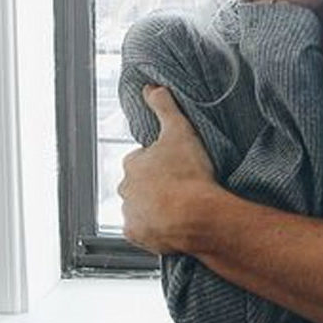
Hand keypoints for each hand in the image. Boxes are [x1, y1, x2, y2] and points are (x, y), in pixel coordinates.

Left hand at [117, 84, 216, 254]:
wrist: (196, 216)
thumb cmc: (189, 175)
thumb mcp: (180, 131)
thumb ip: (164, 107)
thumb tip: (151, 87)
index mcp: (133, 164)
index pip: (142, 159)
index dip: (160, 161)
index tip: (177, 166)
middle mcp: (126, 189)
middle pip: (138, 184)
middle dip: (154, 185)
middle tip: (180, 186)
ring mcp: (130, 213)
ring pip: (140, 207)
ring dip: (154, 206)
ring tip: (179, 206)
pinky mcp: (137, 235)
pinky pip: (142, 230)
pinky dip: (153, 228)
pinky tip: (171, 223)